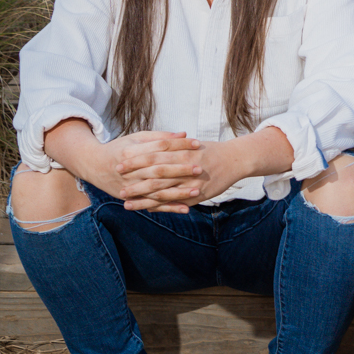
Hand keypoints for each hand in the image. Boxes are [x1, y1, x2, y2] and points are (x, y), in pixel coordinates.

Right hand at [43, 122, 199, 209]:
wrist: (94, 166)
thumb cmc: (119, 148)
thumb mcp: (136, 138)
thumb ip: (159, 137)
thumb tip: (183, 134)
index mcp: (132, 151)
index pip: (159, 147)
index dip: (178, 145)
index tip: (197, 144)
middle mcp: (131, 170)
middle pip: (158, 170)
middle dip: (180, 170)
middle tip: (199, 168)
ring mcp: (131, 186)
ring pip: (157, 191)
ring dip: (177, 192)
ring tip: (197, 191)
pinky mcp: (132, 199)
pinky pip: (153, 205)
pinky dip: (169, 208)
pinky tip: (185, 209)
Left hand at [117, 126, 293, 210]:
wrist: (235, 159)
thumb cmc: (210, 150)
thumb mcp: (190, 143)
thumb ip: (172, 144)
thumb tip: (152, 143)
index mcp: (180, 151)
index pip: (152, 155)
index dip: (135, 160)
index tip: (119, 162)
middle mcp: (184, 166)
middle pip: (154, 174)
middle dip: (134, 180)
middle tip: (118, 185)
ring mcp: (190, 182)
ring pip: (163, 191)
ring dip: (143, 198)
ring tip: (126, 203)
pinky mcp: (197, 194)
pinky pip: (175, 202)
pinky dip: (161, 206)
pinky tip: (147, 210)